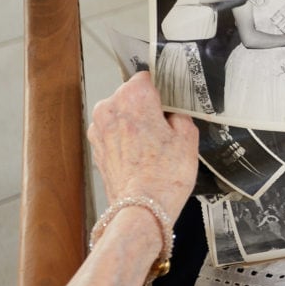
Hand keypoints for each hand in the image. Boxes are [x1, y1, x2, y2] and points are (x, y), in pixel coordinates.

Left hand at [86, 72, 197, 219]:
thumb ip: (179, 115)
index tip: (170, 102)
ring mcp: (99, 128)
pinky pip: (113, 133)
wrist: (143, 208)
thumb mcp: (188, 136)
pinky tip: (141, 156)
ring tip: (153, 146)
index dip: (161, 91)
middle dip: (147, 107)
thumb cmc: (166, 174)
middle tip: (165, 128)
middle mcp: (110, 107)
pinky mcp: (95, 147)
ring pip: (121, 114)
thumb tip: (171, 116)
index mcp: (134, 97)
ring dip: (134, 123)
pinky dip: (125, 140)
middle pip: (131, 96)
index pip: (147, 77)